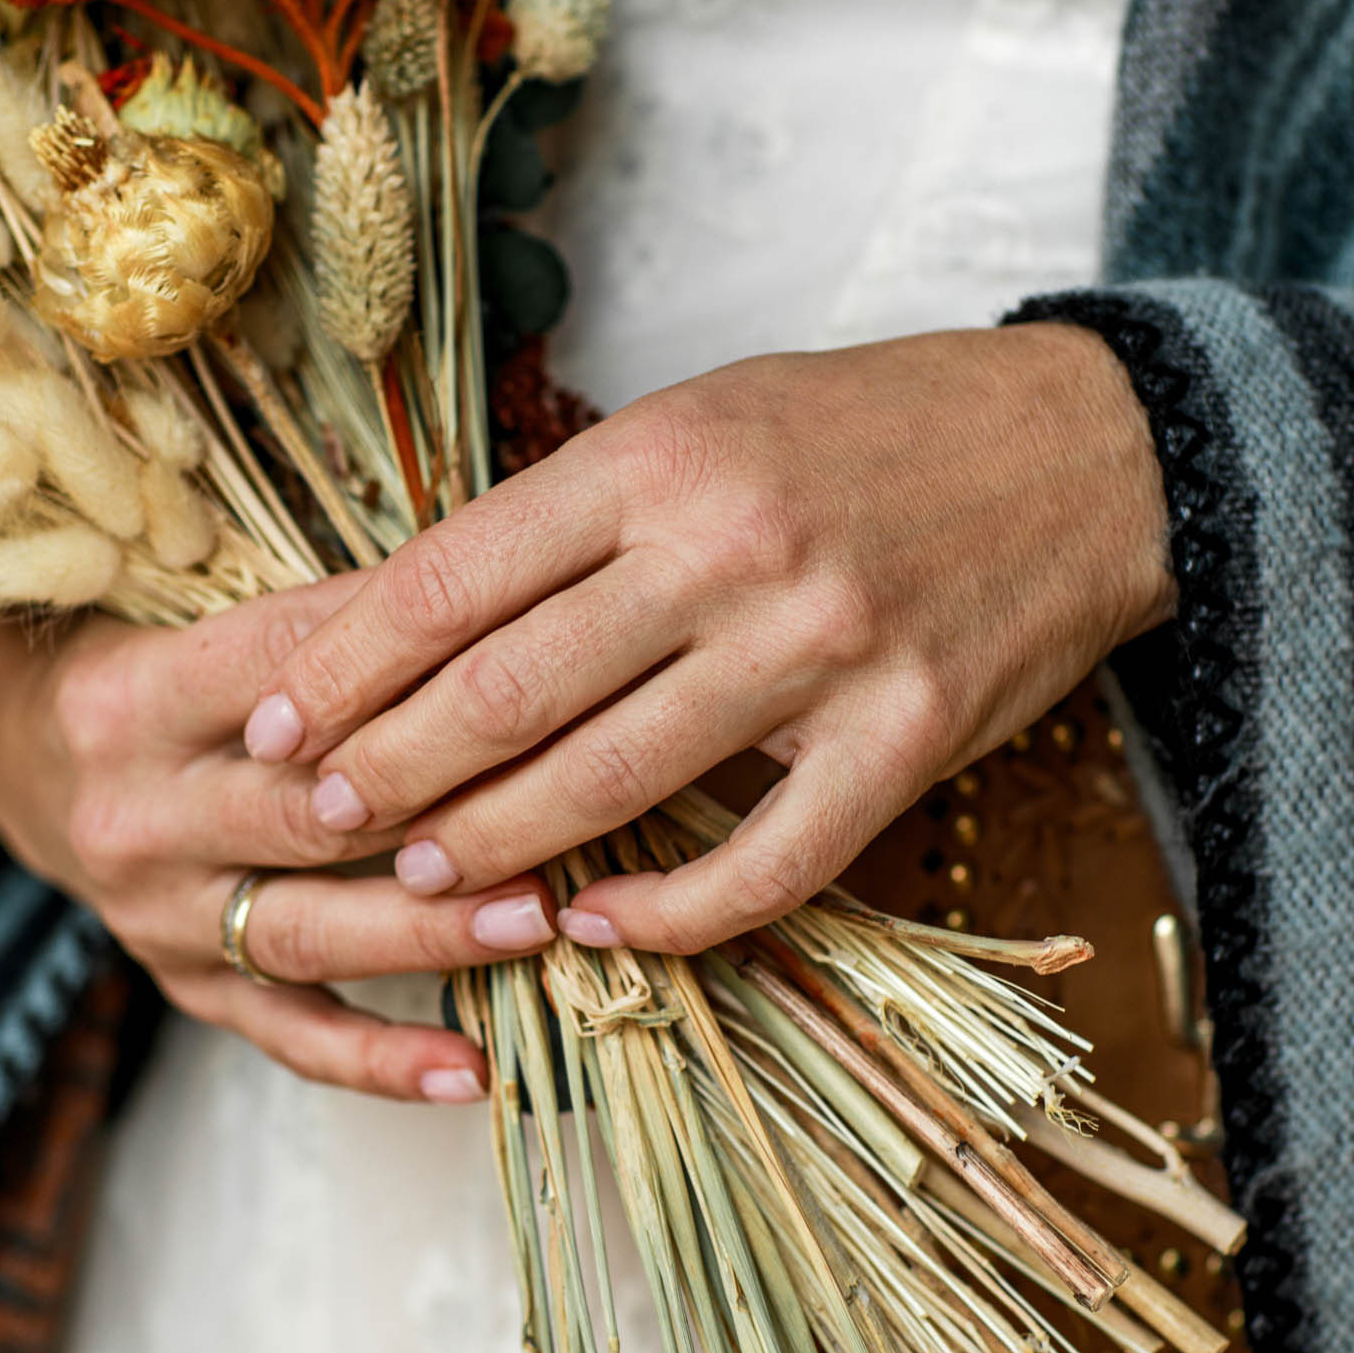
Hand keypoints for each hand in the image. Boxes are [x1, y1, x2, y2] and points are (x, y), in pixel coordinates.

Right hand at [0, 581, 558, 1100]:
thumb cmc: (141, 663)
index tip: (512, 662)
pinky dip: (380, 1062)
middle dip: (433, 819)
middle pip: (301, 818)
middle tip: (554, 814)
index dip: (397, 669)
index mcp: (134, 699)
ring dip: (426, 934)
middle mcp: (135, 815)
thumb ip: (310, 621)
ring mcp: (156, 913)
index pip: (284, 676)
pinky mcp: (182, 981)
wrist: (18, 758)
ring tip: (534, 922)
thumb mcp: (186, 610)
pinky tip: (469, 1069)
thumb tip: (473, 596)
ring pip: (304, 933)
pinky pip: (289, 1034)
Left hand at [241, 325, 1173, 952]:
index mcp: (657, 457)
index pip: (451, 577)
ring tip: (422, 879)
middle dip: (386, 773)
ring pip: (611, 785)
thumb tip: (416, 619)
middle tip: (315, 818)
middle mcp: (728, 549)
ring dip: (496, 850)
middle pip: (503, 694)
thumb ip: (574, 519)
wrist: (1082, 452)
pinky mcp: (907, 739)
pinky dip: (669, 913)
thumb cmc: (863, 433)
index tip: (271, 721)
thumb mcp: (702, 422)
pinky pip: (765, 862)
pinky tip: (600, 929)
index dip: (343, 666)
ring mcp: (822, 650)